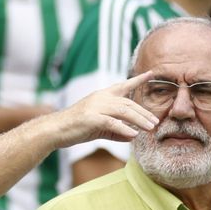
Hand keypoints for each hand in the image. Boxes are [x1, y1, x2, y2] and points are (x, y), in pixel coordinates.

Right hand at [43, 72, 157, 149]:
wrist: (55, 130)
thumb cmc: (75, 127)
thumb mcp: (98, 128)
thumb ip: (116, 130)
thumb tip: (132, 135)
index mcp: (101, 96)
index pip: (122, 85)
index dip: (137, 80)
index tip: (150, 73)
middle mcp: (100, 98)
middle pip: (128, 103)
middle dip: (143, 112)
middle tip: (155, 121)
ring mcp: (95, 107)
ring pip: (123, 111)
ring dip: (139, 120)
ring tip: (150, 128)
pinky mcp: (91, 118)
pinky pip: (112, 123)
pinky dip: (124, 129)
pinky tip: (133, 135)